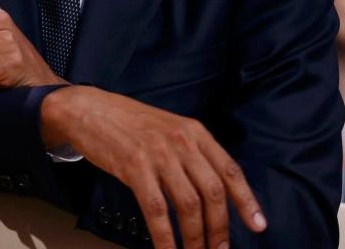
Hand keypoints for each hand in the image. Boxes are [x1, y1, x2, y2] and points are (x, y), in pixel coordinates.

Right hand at [41, 86, 266, 248]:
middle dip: (219, 229)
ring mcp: (157, 154)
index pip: (229, 170)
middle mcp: (180, 142)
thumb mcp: (167, 128)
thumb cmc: (126, 122)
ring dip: (195, 238)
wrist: (87, 109)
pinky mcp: (133, 167)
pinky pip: (157, 211)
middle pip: (212, 193)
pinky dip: (166, 237)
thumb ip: (190, 153)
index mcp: (193, 131)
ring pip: (188, 206)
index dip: (246, 201)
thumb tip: (211, 191)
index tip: (258, 225)